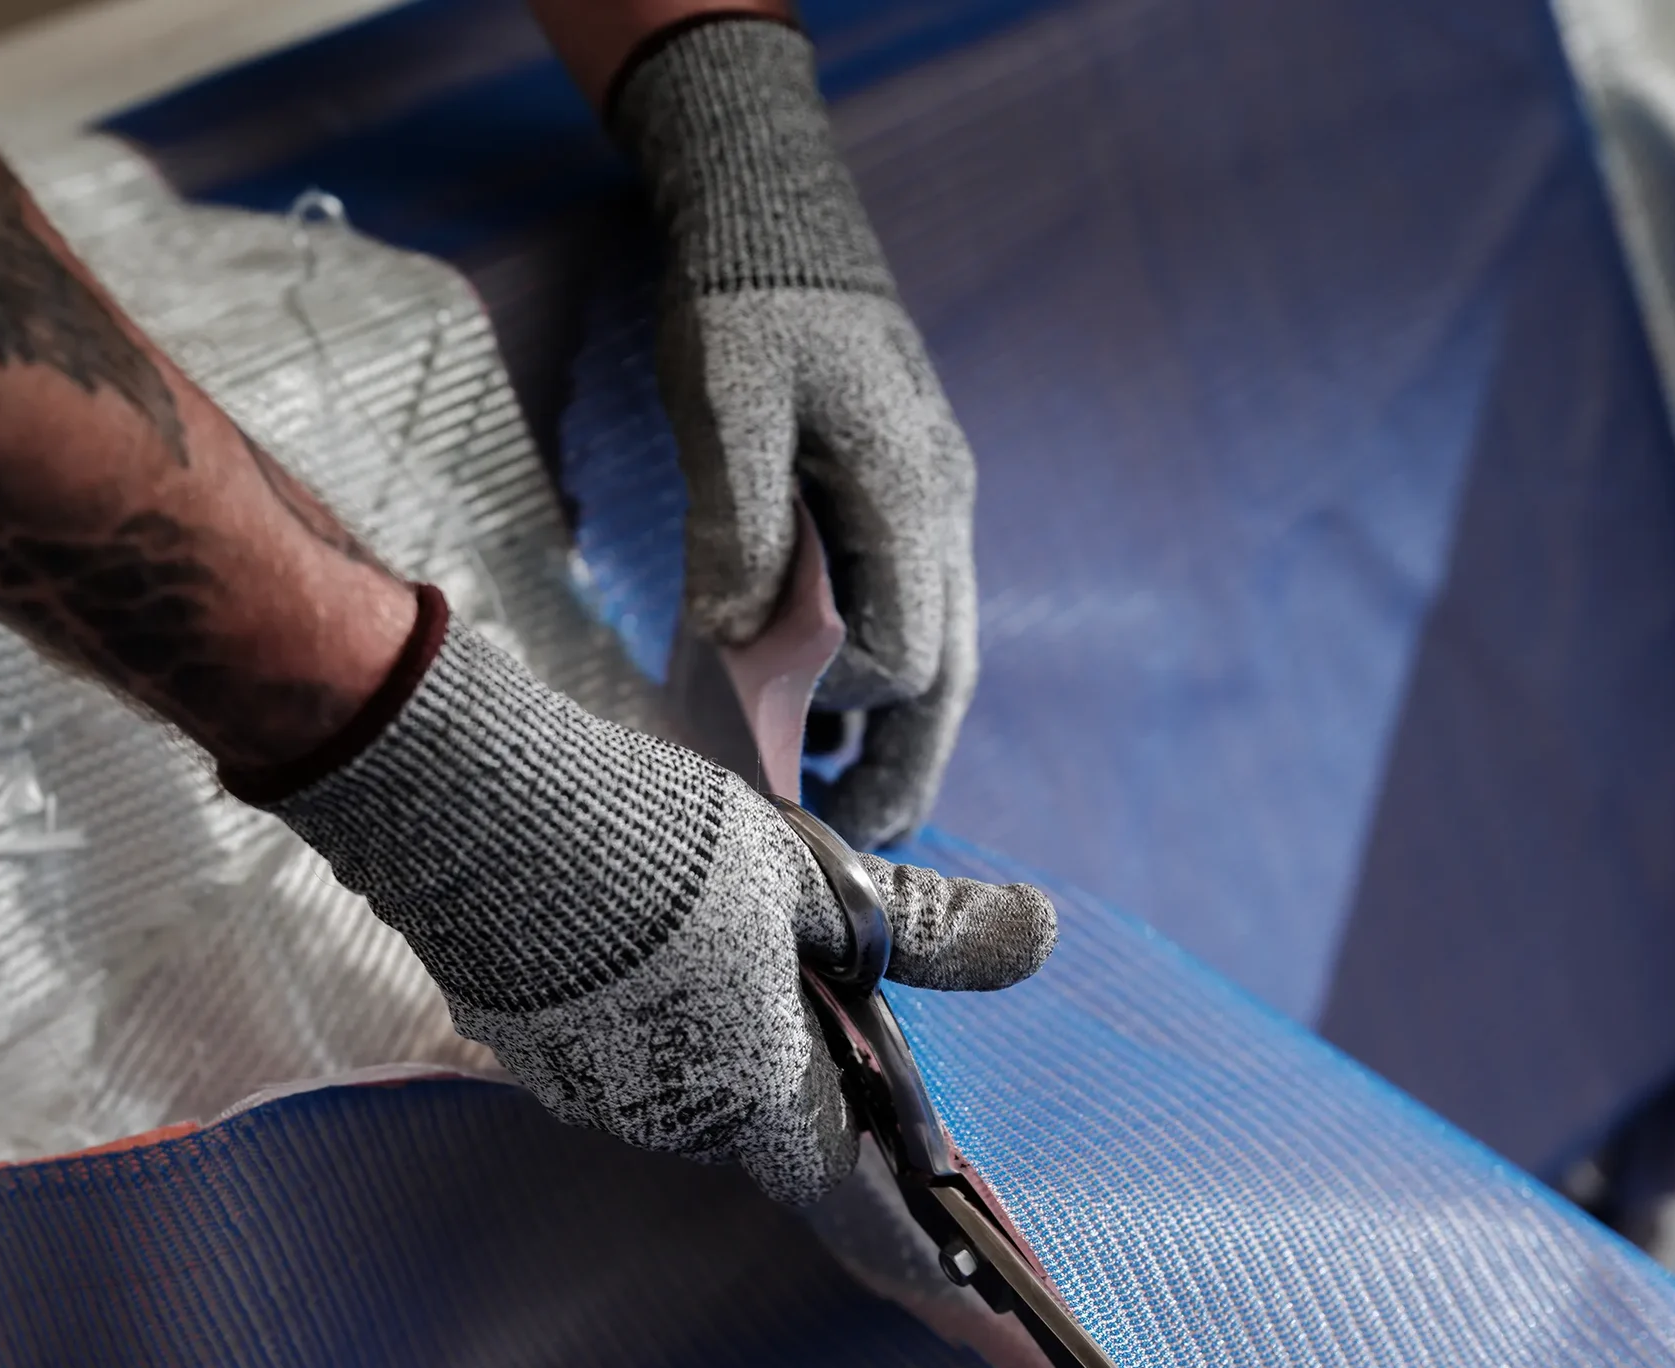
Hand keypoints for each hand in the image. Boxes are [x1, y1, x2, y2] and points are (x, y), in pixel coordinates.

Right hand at [248, 599, 1055, 1204]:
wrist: (483, 813)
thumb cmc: (668, 848)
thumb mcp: (817, 880)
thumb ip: (924, 930)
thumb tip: (1040, 936)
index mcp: (762, 1095)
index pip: (855, 1200)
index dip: (909, 1240)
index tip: (956, 1282)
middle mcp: (676, 1121)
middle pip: (772, 1129)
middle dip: (809, 1091)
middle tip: (833, 1020)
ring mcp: (590, 1093)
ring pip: (693, 1087)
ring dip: (723, 1043)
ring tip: (726, 945)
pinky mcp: (530, 1049)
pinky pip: (621, 1055)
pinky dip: (654, 1019)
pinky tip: (645, 938)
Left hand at [611, 17, 977, 847]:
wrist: (778, 214)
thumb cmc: (747, 297)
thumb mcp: (726, 395)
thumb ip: (736, 517)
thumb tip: (732, 637)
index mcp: (910, 493)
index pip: (902, 652)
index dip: (837, 702)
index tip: (765, 719)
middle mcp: (943, 512)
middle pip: (948, 680)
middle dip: (901, 769)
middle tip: (846, 845)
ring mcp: (933, 510)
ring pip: (940, 657)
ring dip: (893, 737)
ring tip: (830, 802)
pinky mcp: (903, 506)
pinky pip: (910, 617)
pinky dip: (874, 682)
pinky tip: (814, 711)